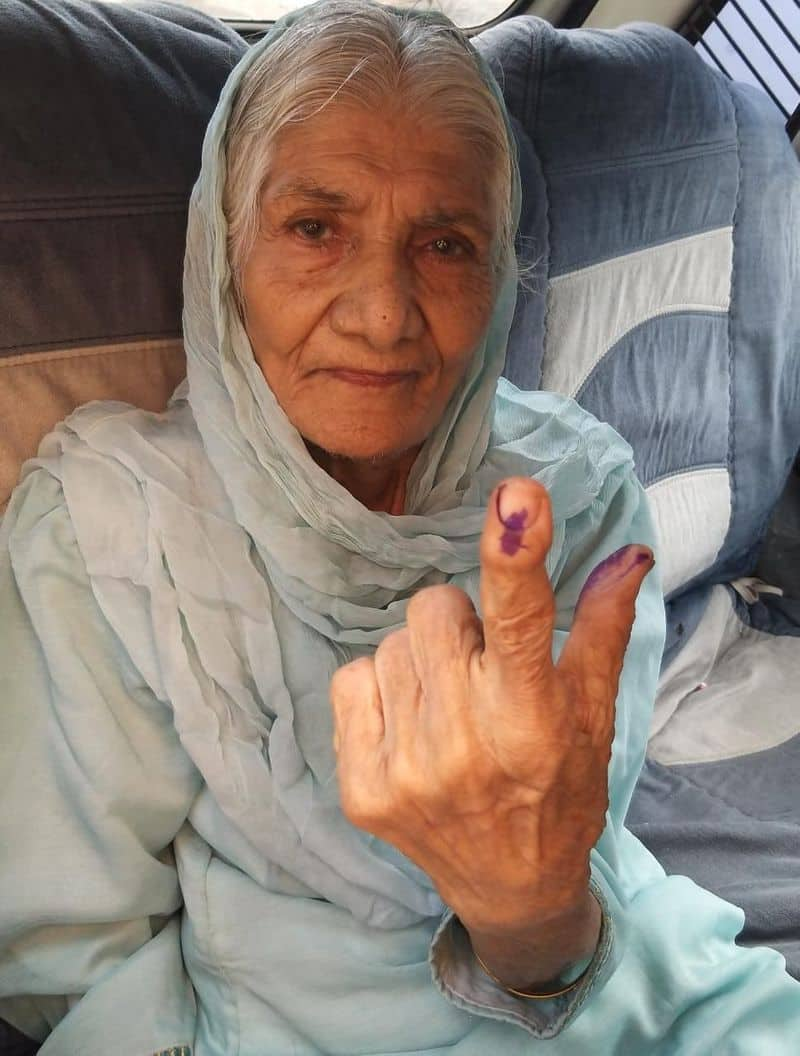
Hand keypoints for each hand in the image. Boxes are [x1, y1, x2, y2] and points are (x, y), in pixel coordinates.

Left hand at [330, 477, 652, 982]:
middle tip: (482, 668)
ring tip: (450, 704)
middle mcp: (465, 746)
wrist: (510, 886)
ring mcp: (405, 771)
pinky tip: (410, 723)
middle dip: (459, 622)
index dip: (516, 551)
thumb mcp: (593, 712)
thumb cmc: (560, 788)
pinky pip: (349, 679)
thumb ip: (603, 627)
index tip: (518, 494)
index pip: (520, 620)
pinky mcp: (360, 788)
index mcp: (532, 722)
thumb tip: (629, 551)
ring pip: (390, 643)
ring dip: (420, 660)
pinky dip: (378, 688)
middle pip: (433, 608)